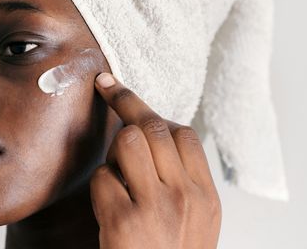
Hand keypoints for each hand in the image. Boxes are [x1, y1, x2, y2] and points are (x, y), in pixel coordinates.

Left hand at [89, 72, 221, 248]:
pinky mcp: (125, 220)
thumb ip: (181, 180)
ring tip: (118, 178)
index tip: (126, 91)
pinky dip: (100, 187)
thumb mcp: (194, 222)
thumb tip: (153, 135)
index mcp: (206, 196)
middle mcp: (186, 196)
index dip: (152, 108)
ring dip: (115, 153)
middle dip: (124, 99)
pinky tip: (108, 209)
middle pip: (153, 126)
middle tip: (104, 85)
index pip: (183, 133)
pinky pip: (104, 177)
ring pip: (128, 141)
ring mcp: (157, 207)